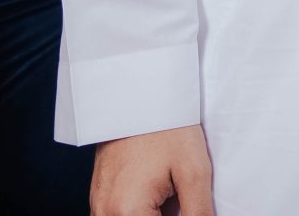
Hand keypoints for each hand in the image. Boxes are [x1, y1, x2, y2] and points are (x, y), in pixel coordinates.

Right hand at [90, 122, 214, 215]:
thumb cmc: (166, 128)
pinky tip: (160, 193)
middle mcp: (105, 213)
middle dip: (168, 214)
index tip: (190, 206)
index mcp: (127, 212)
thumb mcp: (193, 172)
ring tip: (170, 191)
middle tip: (179, 194)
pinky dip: (142, 210)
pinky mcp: (99, 197)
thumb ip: (199, 213)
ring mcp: (99, 206)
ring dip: (155, 213)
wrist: (138, 94)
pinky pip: (121, 215)